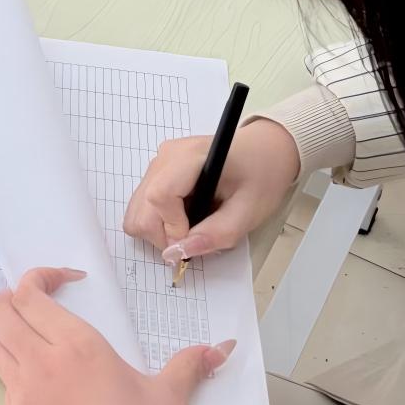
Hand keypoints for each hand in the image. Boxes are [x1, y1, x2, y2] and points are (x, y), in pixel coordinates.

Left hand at [0, 266, 234, 404]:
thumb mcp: (171, 391)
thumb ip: (190, 361)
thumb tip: (221, 348)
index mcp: (78, 347)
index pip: (29, 295)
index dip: (39, 279)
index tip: (65, 283)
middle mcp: (41, 369)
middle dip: (10, 300)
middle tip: (39, 306)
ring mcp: (22, 403)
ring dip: (9, 337)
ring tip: (40, 344)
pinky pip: (5, 392)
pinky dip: (18, 379)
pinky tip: (52, 394)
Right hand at [124, 118, 301, 266]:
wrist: (266, 151)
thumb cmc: (262, 174)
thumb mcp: (248, 212)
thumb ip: (214, 235)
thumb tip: (175, 254)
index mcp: (191, 156)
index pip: (159, 196)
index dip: (172, 227)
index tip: (194, 237)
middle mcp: (167, 155)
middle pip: (143, 210)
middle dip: (165, 236)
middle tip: (197, 236)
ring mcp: (158, 163)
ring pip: (138, 213)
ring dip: (163, 231)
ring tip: (195, 224)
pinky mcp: (157, 172)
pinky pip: (144, 208)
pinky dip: (162, 222)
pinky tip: (187, 216)